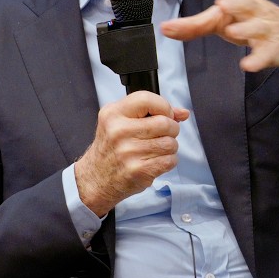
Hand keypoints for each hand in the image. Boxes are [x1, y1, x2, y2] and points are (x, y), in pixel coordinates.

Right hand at [74, 91, 188, 216]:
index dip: (163, 106)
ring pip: (170, 143)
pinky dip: (168, 161)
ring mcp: (128, 152)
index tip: (165, 114)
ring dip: (170, 147)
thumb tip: (183, 113)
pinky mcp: (138, 170)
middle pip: (165, 123)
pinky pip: (170, 160)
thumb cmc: (111, 148)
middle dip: (171, 129)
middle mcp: (119, 131)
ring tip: (156, 149)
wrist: (95, 178)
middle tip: (162, 134)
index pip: (147, 99)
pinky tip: (156, 161)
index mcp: (113, 114)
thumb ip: (151, 112)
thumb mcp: (121, 122)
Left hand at [161, 0, 278, 82]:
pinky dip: (257, 59)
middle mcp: (255, 10)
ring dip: (245, 28)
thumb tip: (165, 28)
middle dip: (236, 2)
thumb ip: (195, 24)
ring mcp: (266, 29)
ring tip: (232, 31)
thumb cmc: (250, 22)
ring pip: (258, 26)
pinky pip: (266, 54)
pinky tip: (247, 65)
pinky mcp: (274, 49)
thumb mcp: (223, 20)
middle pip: (248, 1)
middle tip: (222, 4)